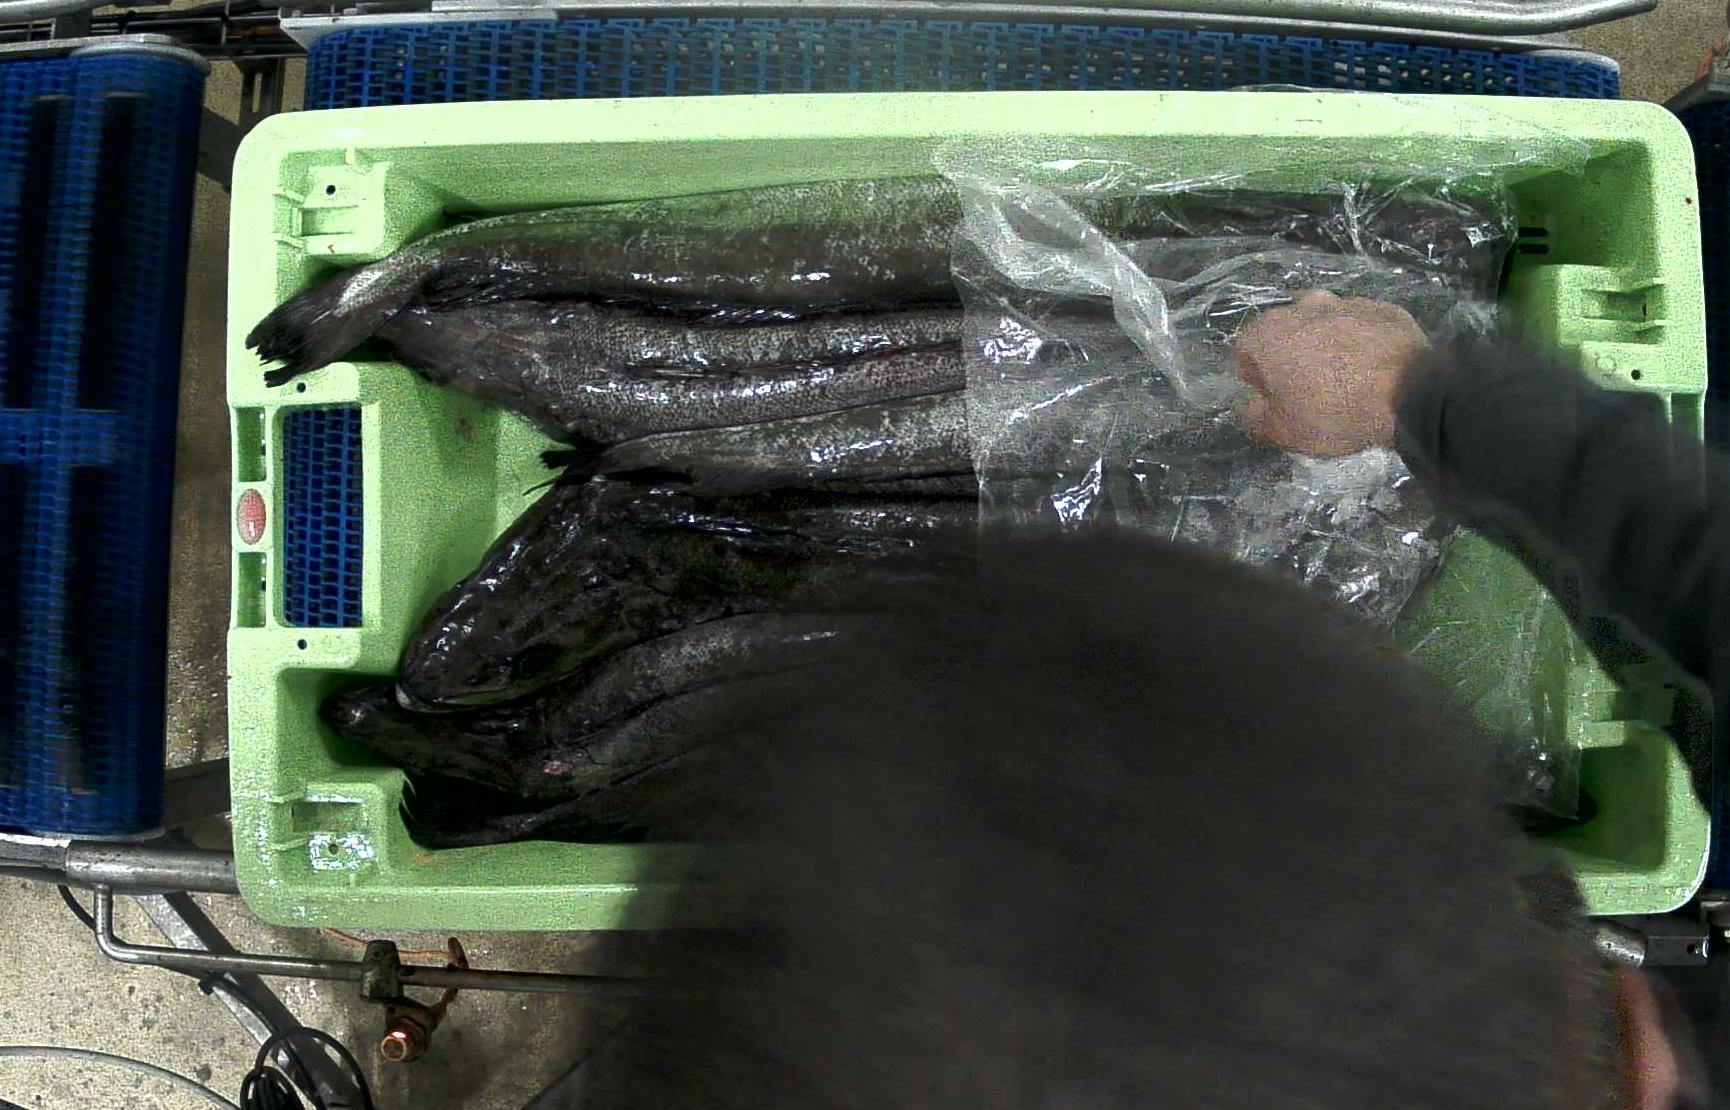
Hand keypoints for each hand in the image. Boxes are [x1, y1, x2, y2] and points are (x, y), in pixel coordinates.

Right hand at [1235, 290, 1427, 456]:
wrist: (1410, 393)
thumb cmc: (1335, 412)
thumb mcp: (1283, 431)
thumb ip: (1255, 417)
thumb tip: (1251, 405)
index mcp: (1269, 334)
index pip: (1243, 349)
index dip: (1254, 375)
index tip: (1273, 396)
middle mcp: (1302, 308)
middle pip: (1283, 331)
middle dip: (1288, 355)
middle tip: (1307, 388)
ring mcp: (1345, 303)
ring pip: (1322, 324)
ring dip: (1324, 344)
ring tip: (1343, 376)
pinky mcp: (1381, 308)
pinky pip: (1358, 325)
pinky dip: (1359, 341)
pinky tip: (1372, 368)